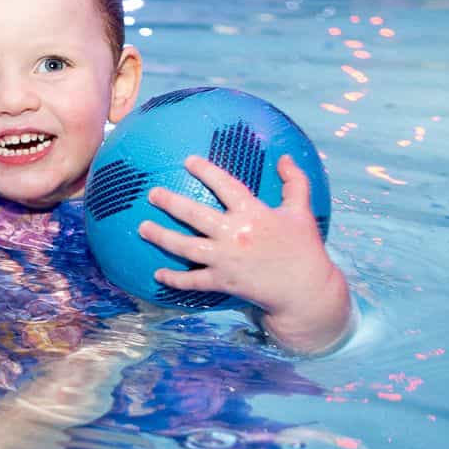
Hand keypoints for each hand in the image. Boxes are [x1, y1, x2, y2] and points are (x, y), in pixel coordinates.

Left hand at [139, 154, 350, 353]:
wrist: (306, 291)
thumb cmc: (304, 248)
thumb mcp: (302, 212)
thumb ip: (295, 183)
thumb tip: (285, 158)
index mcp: (254, 214)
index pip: (226, 186)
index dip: (206, 171)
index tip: (188, 161)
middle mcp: (235, 235)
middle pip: (195, 215)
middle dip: (170, 202)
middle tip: (152, 193)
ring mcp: (226, 260)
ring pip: (185, 247)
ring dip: (161, 237)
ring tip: (142, 228)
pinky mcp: (223, 282)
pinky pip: (193, 281)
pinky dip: (174, 279)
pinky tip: (158, 274)